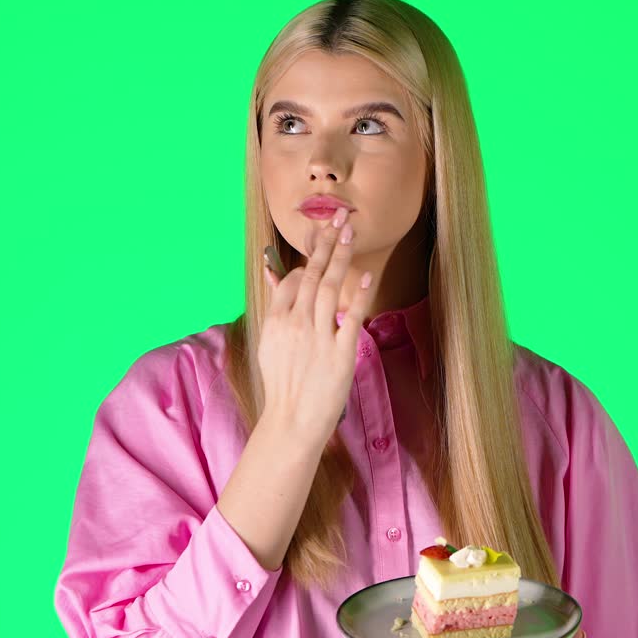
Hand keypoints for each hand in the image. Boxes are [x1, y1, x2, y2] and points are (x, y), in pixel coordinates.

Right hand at [258, 207, 375, 446]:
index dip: (309, 258)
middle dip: (326, 243)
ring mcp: (318, 337)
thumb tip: (274, 275)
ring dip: (341, 257)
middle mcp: (295, 324)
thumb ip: (276, 308)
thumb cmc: (284, 384)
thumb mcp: (271, 343)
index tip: (324, 240)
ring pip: (330, 288)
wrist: (292, 420)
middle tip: (339, 216)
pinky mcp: (340, 353)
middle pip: (312, 275)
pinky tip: (366, 275)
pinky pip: (352, 317)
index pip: (292, 280)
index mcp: (276, 321)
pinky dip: (360, 294)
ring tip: (350, 232)